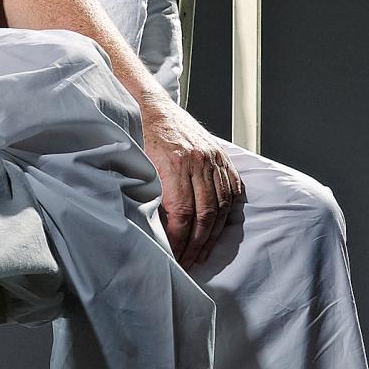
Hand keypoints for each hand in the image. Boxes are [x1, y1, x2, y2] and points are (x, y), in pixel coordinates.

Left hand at [138, 99, 244, 267]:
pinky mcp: (221, 156)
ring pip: (220, 205)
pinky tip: (218, 228)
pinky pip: (231, 189)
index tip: (174, 255)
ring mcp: (213, 158)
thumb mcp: (137, 163)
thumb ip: (148, 192)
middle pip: (204, 214)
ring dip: (212, 234)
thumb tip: (154, 226)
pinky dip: (227, 211)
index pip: (182, 212)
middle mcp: (198, 161)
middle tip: (188, 262)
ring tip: (202, 252)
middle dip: (196, 244)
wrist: (153, 106)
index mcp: (174, 163)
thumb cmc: (140, 135)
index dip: (179, 238)